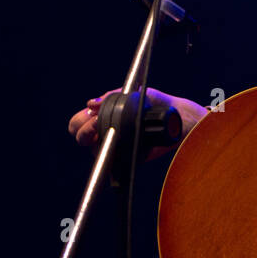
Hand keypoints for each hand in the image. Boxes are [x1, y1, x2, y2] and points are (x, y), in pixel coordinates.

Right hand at [67, 88, 208, 159]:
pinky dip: (112, 159)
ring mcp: (115, 146)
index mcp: (104, 114)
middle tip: (96, 128)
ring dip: (99, 144)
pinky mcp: (126, 158)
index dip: (80, 122)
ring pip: (93, 151)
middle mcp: (105, 131)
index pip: (78, 121)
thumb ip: (114, 96)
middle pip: (80, 137)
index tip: (92, 118)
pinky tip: (120, 150)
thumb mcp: (136, 92)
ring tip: (112, 135)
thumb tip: (91, 103)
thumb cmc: (156, 102)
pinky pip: (111, 164)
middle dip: (84, 133)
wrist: (178, 117)